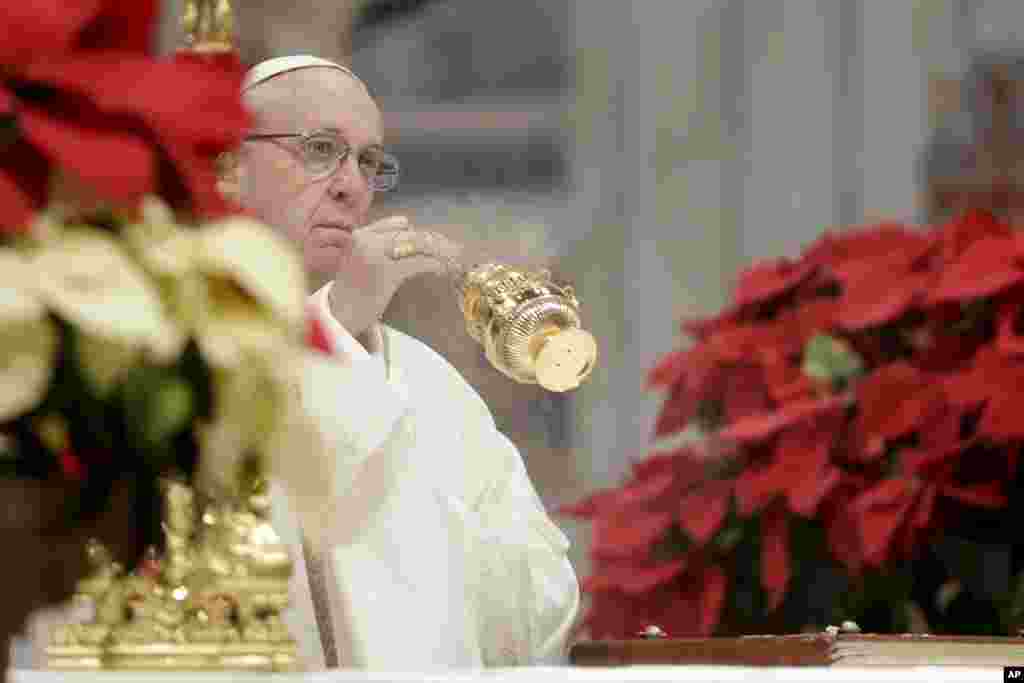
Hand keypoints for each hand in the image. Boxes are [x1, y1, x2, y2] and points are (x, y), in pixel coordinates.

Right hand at [327, 215, 461, 338]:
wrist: (339, 314)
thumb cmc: (353, 291)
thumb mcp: (362, 260)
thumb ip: (382, 248)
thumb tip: (415, 244)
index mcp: (361, 234)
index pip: (399, 224)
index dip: (420, 233)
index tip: (435, 241)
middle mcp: (367, 239)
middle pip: (411, 234)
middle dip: (434, 242)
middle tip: (452, 250)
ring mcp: (376, 254)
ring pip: (418, 246)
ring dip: (438, 252)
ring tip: (451, 260)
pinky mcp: (387, 272)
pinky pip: (419, 263)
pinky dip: (434, 265)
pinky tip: (442, 270)